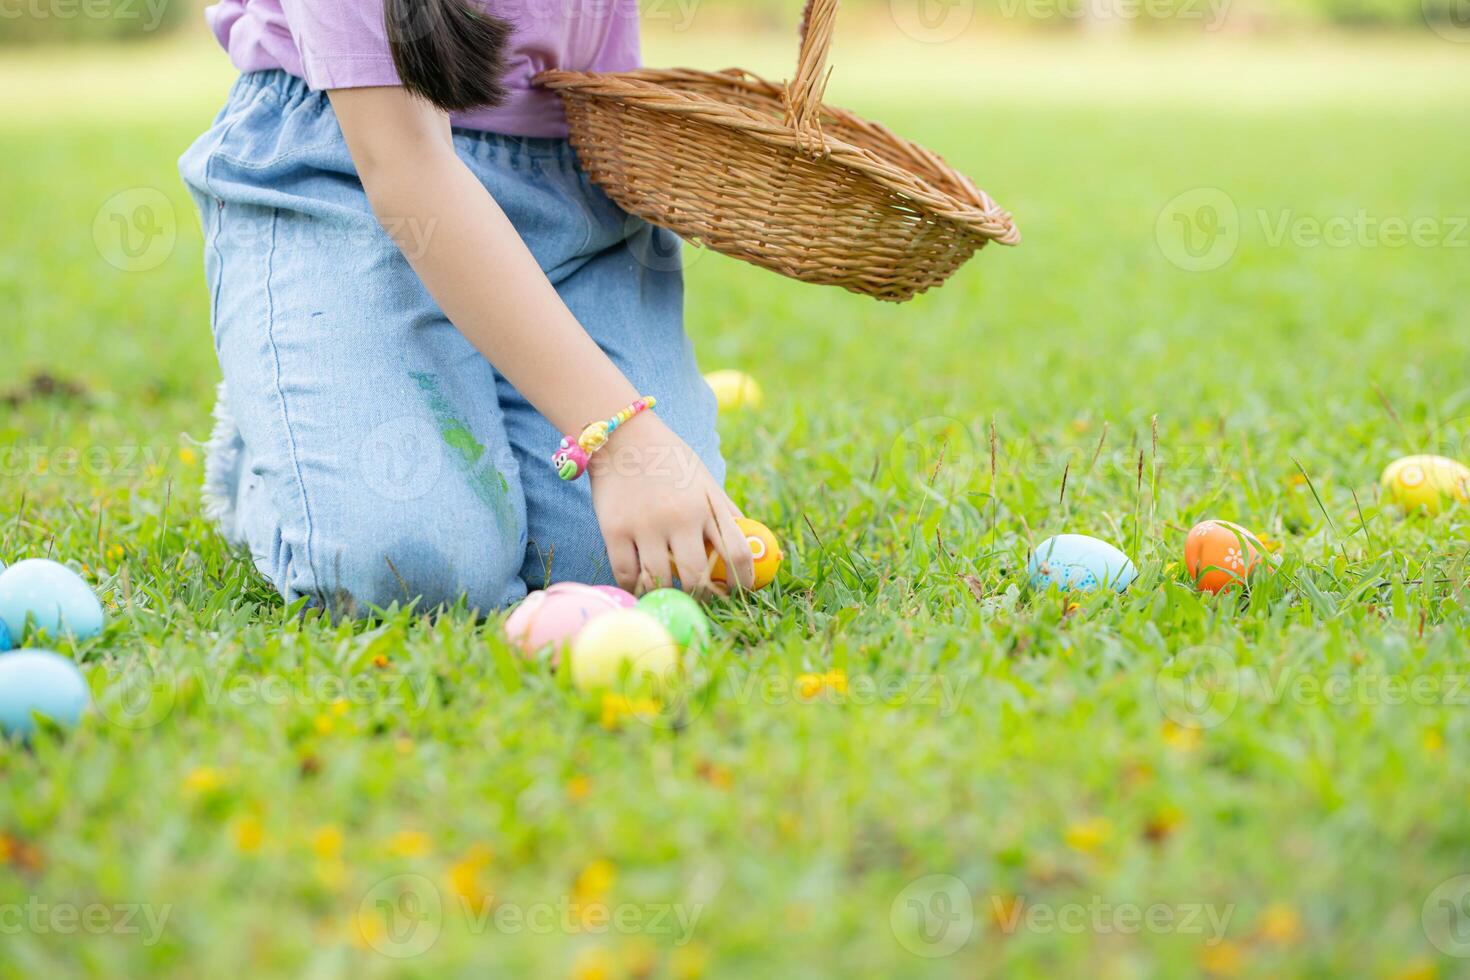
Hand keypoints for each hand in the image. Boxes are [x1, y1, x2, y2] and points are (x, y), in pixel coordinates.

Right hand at [589, 413, 754, 596]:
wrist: (623, 435)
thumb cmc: (670, 461)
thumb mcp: (705, 481)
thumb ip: (726, 512)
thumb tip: (754, 545)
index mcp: (707, 505)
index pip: (737, 552)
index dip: (744, 580)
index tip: (741, 592)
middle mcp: (679, 516)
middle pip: (697, 576)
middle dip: (702, 597)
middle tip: (700, 599)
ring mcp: (644, 524)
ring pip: (660, 580)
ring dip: (666, 594)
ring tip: (669, 594)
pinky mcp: (613, 529)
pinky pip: (627, 574)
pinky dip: (635, 586)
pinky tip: (640, 585)